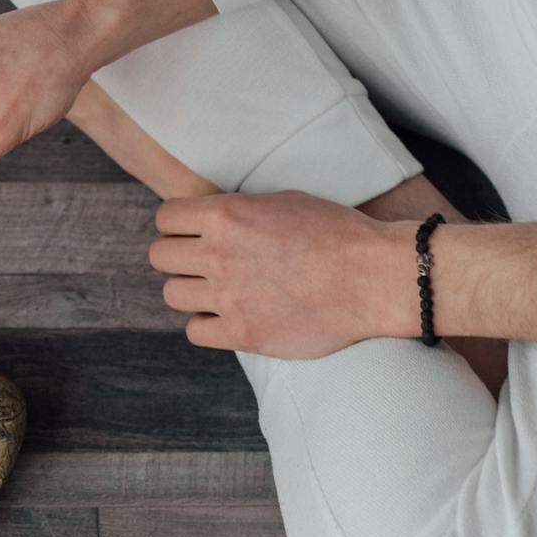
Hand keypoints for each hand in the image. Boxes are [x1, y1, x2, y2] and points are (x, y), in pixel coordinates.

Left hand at [151, 190, 419, 357]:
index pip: (165, 218)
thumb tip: (212, 218)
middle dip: (179, 257)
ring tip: (219, 291)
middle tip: (205, 263)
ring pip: (172, 294)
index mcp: (226, 214)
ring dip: (192, 292)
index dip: (178, 225)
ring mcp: (229, 296)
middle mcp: (219, 254)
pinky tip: (230, 317)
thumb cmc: (339, 233)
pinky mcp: (243, 334)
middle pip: (160, 256)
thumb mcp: (284, 201)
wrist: (375, 278)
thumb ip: (240, 210)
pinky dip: (208, 325)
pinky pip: (195, 331)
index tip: (194, 233)